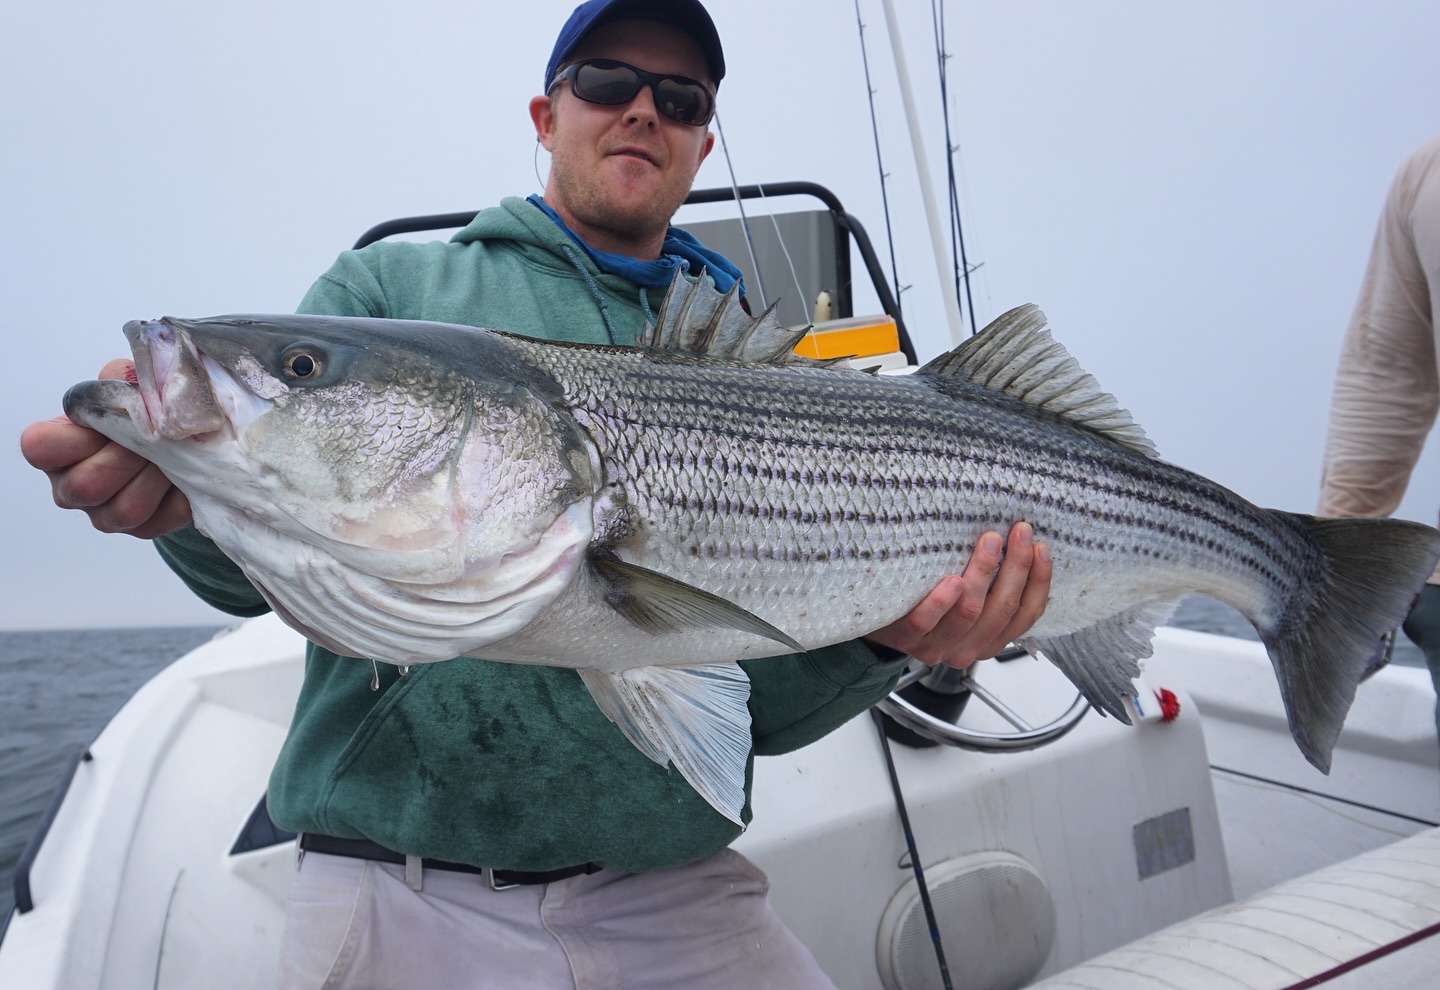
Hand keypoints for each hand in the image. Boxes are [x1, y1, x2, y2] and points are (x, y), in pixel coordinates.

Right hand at [20, 359, 191, 538]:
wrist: (178, 444)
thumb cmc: (139, 413)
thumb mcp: (126, 388)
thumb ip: (122, 381)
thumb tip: (136, 386)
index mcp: (57, 450)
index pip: (40, 448)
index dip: (75, 437)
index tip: (104, 423)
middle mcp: (73, 488)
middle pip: (86, 485)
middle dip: (127, 456)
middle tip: (152, 438)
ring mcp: (108, 515)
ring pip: (126, 509)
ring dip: (157, 475)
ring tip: (173, 454)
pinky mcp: (146, 528)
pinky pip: (165, 518)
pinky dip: (183, 492)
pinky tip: (187, 472)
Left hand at [863, 522, 1050, 668]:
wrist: (879, 624)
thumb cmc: (928, 603)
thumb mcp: (967, 601)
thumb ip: (990, 586)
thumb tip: (1020, 543)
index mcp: (989, 640)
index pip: (1025, 614)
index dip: (1038, 580)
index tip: (1040, 546)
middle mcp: (967, 648)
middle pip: (1002, 608)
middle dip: (1016, 566)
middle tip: (1018, 531)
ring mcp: (936, 646)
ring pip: (970, 611)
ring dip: (984, 573)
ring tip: (990, 540)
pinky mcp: (905, 638)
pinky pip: (926, 622)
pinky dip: (941, 602)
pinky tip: (951, 580)